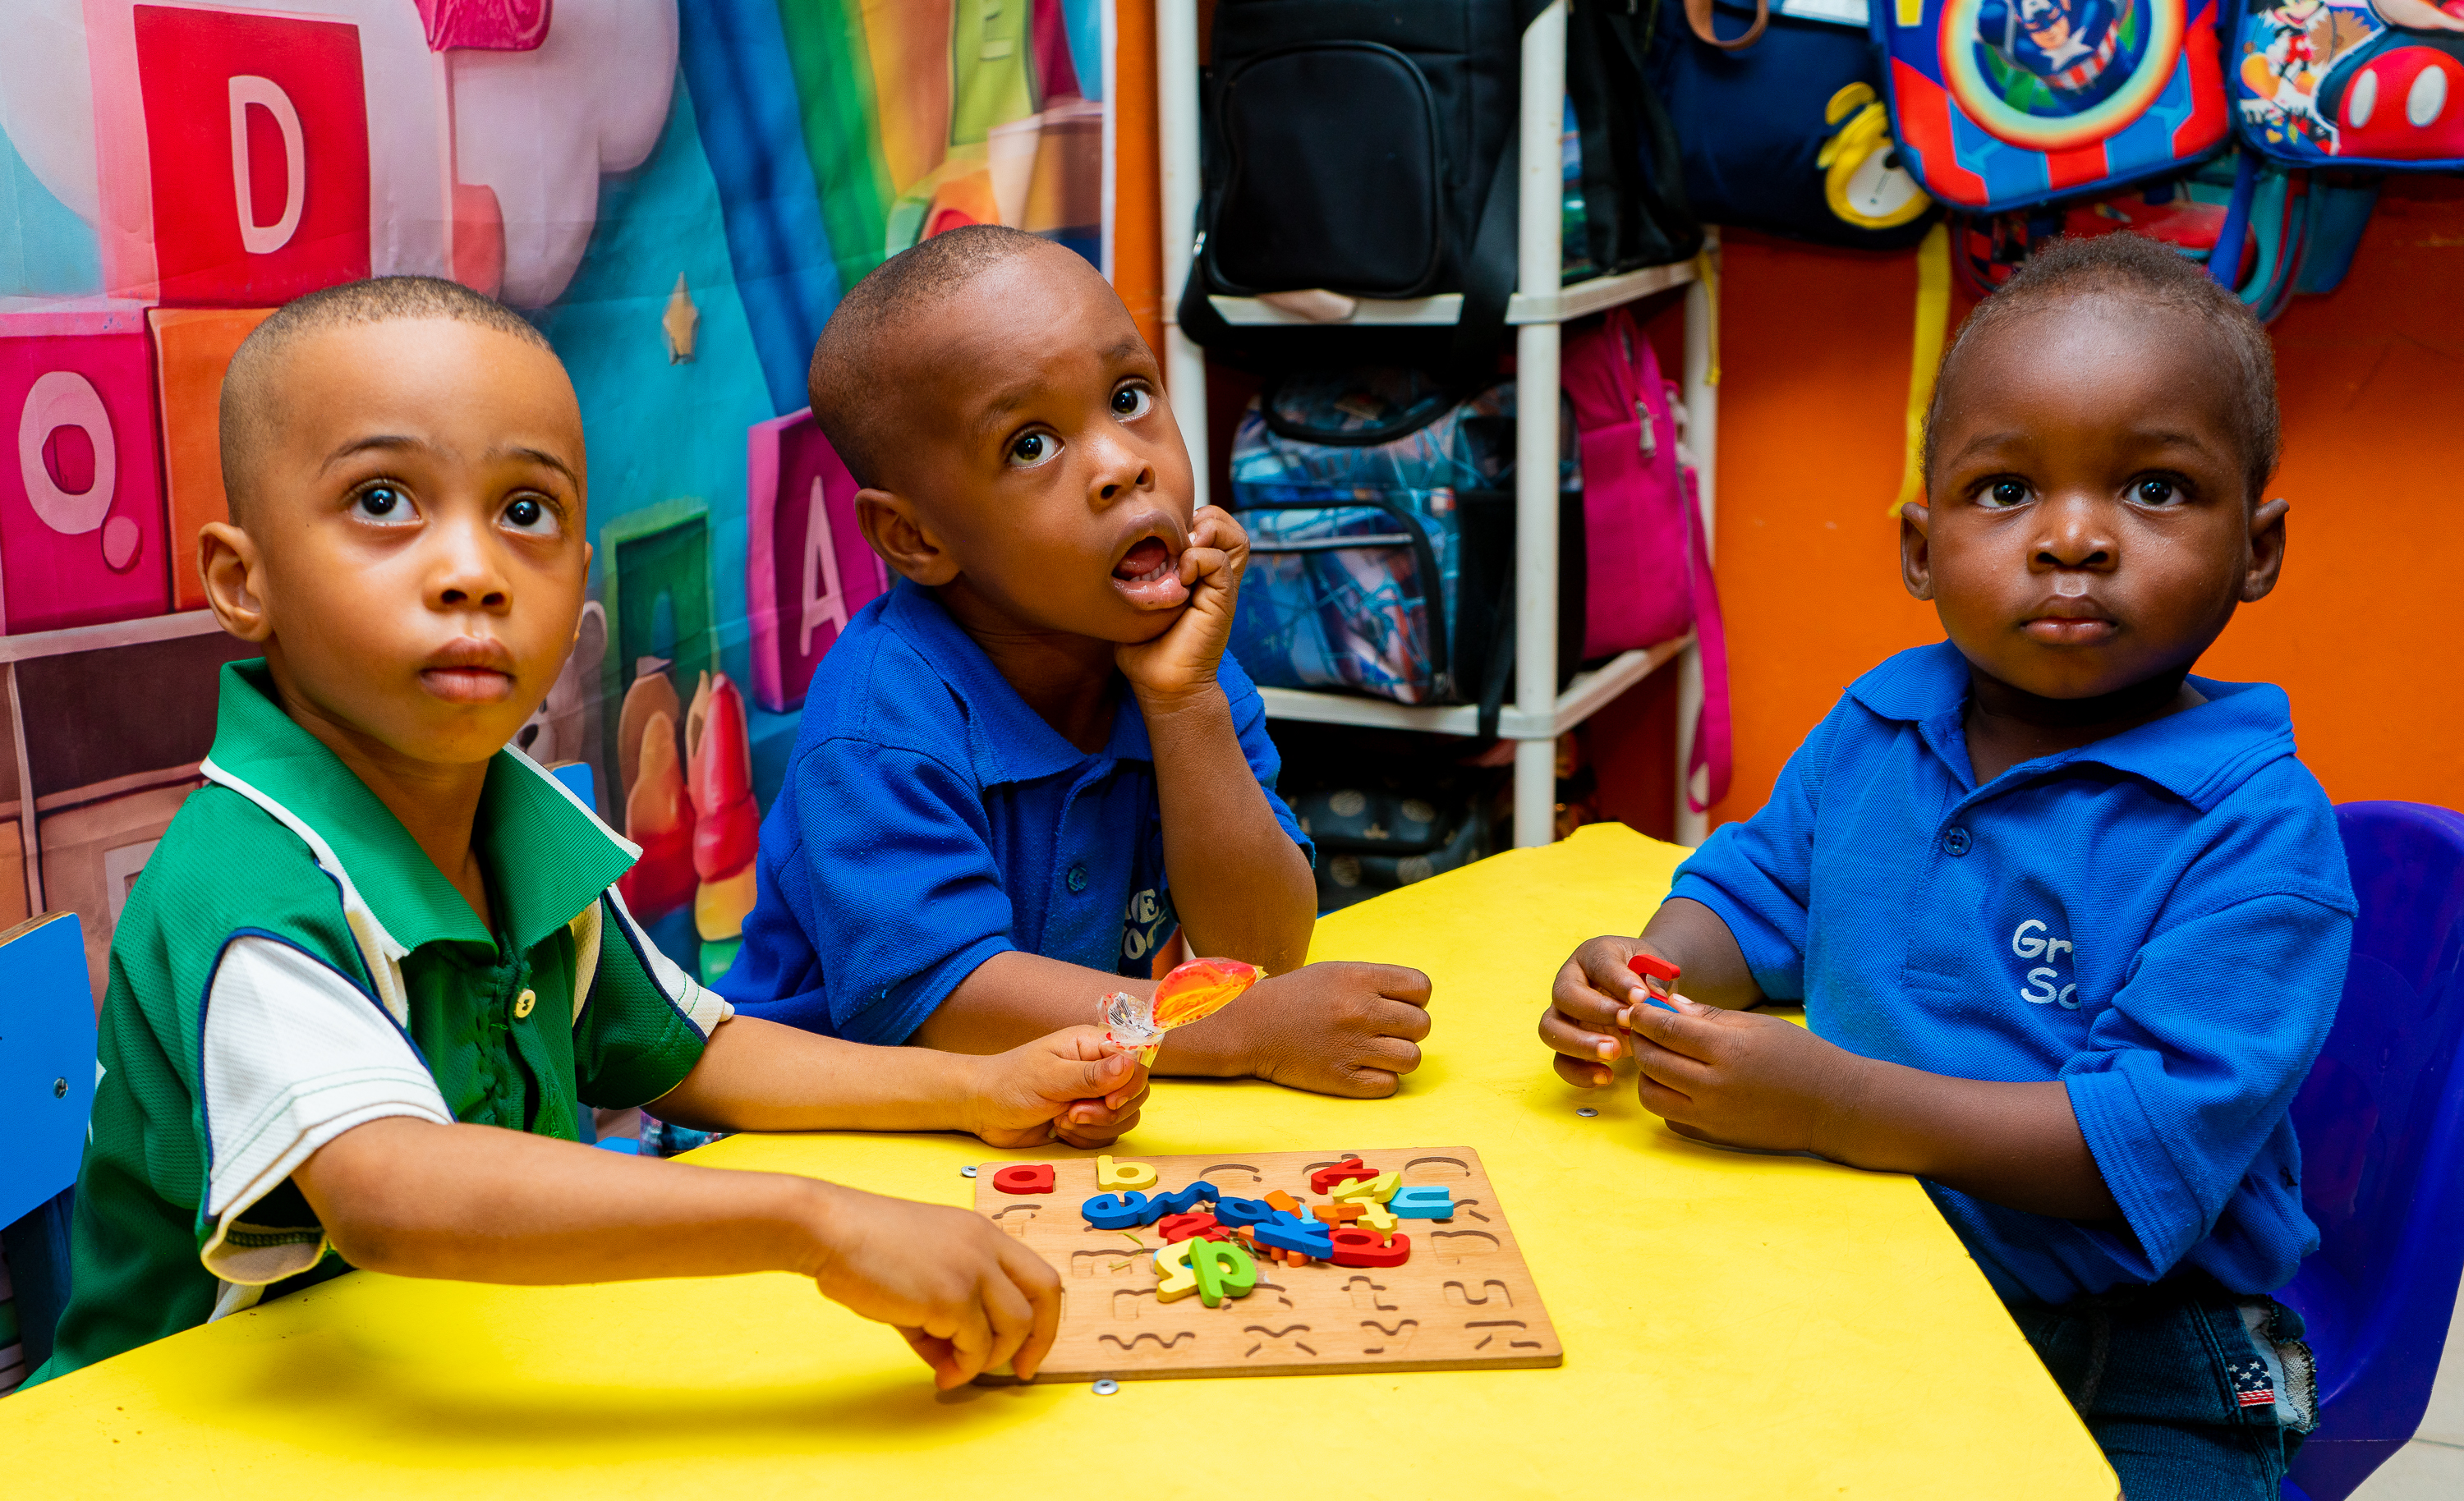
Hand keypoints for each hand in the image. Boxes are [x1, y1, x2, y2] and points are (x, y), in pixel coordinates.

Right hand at [805, 1183, 1062, 1388]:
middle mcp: (986, 1246)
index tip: (1027, 1347)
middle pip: (1045, 1294)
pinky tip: (942, 1372)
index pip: (1037, 1272)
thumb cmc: (864, 1247)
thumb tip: (952, 1359)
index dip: (1043, 1315)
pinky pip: (976, 1346)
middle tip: (1019, 1370)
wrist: (830, 1230)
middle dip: (1041, 1339)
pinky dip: (964, 1367)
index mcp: (982, 1233)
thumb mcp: (920, 1271)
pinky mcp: (951, 1296)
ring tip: (956, 1370)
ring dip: (990, 1359)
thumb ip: (944, 1311)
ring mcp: (972, 1269)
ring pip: (1015, 1326)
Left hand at [965, 1025, 1149, 1148]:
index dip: (1130, 1084)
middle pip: (1135, 1093)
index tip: (1110, 1101)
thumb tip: (1129, 1065)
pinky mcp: (1087, 1121)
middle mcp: (1098, 1068)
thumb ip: (1091, 1075)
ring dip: (1094, 1127)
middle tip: (1071, 1114)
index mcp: (1092, 1045)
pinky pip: (1107, 1135)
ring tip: (1061, 1120)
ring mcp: (1094, 1096)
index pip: (1136, 1060)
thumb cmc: (1010, 1083)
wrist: (982, 1109)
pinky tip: (1060, 1130)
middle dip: (1107, 1112)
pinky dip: (1086, 1139)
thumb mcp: (1049, 1077)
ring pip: (1124, 1118)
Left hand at [1114, 506, 1246, 706]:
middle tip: (1179, 534)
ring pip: (1236, 538)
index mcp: (1196, 575)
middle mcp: (1213, 578)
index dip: (1190, 519)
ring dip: (1210, 532)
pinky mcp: (1223, 601)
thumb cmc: (1145, 651)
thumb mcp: (1133, 604)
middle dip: (1207, 517)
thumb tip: (1111, 555)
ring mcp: (1220, 589)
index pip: (1210, 527)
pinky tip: (1180, 575)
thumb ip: (1132, 578)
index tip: (1163, 534)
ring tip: (1186, 547)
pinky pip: (1221, 562)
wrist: (1161, 686)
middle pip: (1229, 526)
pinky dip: (1200, 558)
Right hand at [1176, 962, 1432, 1097]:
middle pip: (1421, 1025)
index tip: (1398, 1004)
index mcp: (1359, 978)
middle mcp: (1359, 1011)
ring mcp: (1351, 1046)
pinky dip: (1381, 1079)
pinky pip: (1389, 1085)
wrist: (1250, 1027)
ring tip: (1377, 1052)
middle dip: (1408, 1029)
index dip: (1415, 998)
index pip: (1422, 987)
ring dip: (1399, 1056)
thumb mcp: (1336, 972)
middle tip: (1385, 1031)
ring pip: (1412, 1058)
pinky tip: (1364, 1068)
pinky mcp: (1341, 1078)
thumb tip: (1417, 1000)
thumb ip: (1376, 982)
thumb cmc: (1296, 997)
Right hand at [1540, 935, 1672, 1087]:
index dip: (1619, 980)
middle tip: (1627, 1024)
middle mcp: (1569, 981)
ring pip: (1551, 1029)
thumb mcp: (1655, 967)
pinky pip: (1560, 1060)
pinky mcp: (1567, 1041)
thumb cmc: (1646, 974)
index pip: (1599, 963)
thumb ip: (1654, 981)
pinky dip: (1579, 1072)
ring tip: (1614, 1053)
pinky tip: (1607, 1076)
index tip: (1642, 997)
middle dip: (1595, 1012)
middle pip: (1564, 995)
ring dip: (1580, 1044)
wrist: (1641, 988)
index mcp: (1593, 955)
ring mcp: (1563, 1012)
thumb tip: (1651, 1000)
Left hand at [1625, 995, 1866, 1153]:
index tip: (1635, 1007)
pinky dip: (1666, 1099)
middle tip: (1643, 1028)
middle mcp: (1715, 1087)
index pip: (1665, 1029)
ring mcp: (1712, 1117)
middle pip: (1652, 1061)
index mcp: (1728, 1050)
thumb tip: (1666, 1005)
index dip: (1643, 1016)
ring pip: (1651, 1094)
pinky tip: (1680, 1084)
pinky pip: (1670, 1117)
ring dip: (1648, 1073)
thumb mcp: (1756, 1025)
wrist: (1834, 1106)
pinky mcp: (1714, 1136)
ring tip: (1662, 1057)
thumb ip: (1707, 1017)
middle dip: (1640, 1040)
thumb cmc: (1799, 1056)